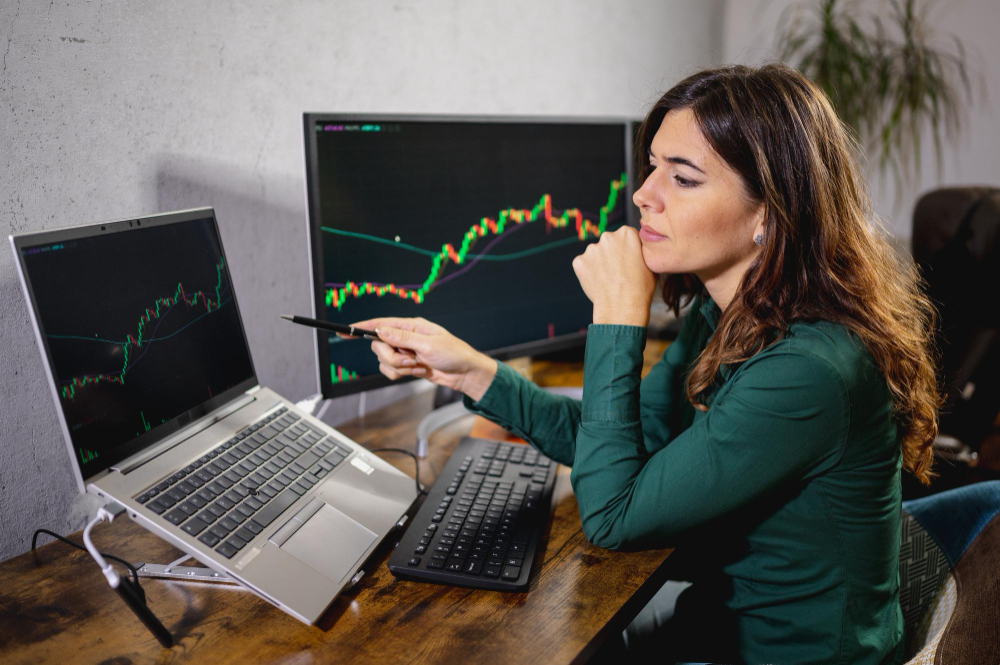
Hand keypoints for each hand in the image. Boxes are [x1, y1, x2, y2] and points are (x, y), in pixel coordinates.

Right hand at [343, 317, 497, 401]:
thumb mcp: (428, 344)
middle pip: (379, 346)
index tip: (345, 330)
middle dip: (392, 357)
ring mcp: (405, 352)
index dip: (361, 327)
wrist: (464, 374)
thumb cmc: (453, 354)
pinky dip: (402, 374)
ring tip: (418, 365)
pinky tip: (418, 371)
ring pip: (384, 361)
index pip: (380, 324)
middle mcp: (405, 337)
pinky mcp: (406, 366)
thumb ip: (402, 337)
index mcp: (410, 326)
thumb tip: (380, 330)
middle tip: (410, 360)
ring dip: (400, 368)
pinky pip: (390, 371)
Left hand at [571, 226, 655, 325]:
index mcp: (627, 233)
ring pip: (595, 253)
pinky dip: (588, 272)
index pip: (626, 236)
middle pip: (609, 242)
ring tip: (608, 279)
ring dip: (600, 262)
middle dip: (612, 253)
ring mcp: (591, 249)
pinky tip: (598, 282)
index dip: (628, 250)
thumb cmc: (641, 288)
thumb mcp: (651, 262)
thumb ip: (640, 249)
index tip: (629, 261)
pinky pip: (583, 264)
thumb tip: (637, 247)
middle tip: (618, 271)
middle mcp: (608, 236)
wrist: (623, 307)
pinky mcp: (579, 261)